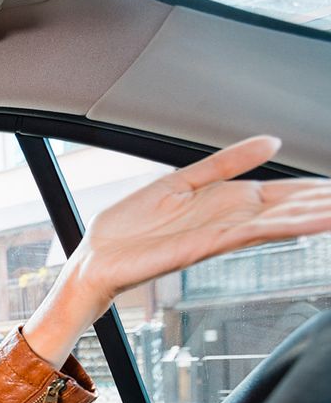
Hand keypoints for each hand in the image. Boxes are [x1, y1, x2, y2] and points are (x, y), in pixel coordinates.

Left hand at [24, 135, 330, 365]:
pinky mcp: (201, 246)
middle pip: (288, 208)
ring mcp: (217, 234)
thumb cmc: (130, 228)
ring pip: (278, 221)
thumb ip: (226, 163)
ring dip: (314, 215)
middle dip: (322, 203)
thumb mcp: (182, 181)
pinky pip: (249, 233)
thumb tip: (272, 143)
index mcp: (224, 203)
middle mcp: (227, 220)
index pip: (283, 193)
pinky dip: (282, 226)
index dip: (314, 190)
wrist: (95, 259)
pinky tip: (310, 221)